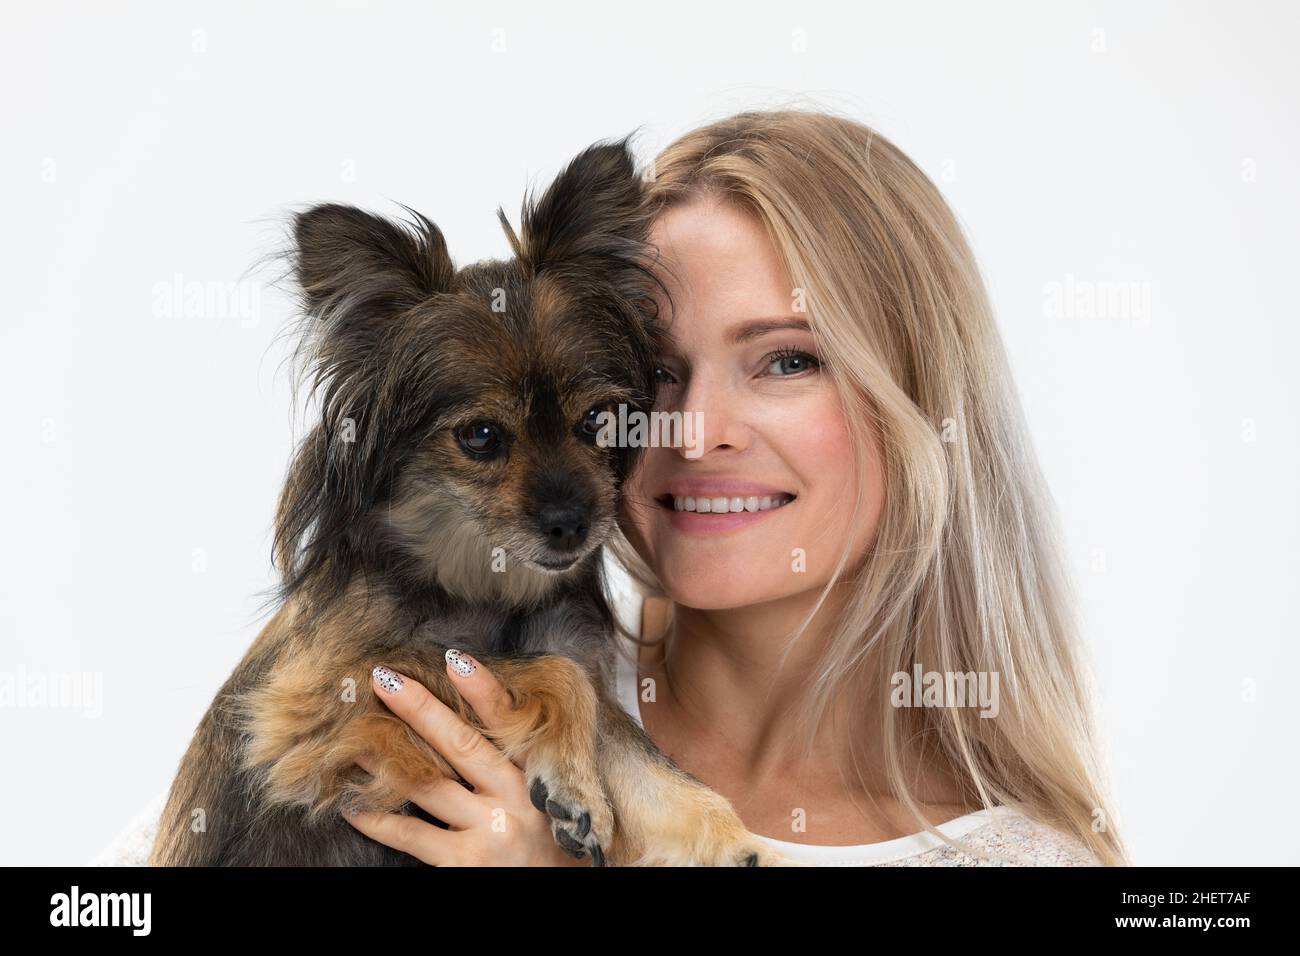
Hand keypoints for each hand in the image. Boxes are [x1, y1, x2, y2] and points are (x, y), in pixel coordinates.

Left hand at [343, 652, 590, 865]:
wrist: (569, 893)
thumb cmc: (557, 849)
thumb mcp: (551, 800)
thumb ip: (521, 767)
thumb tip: (481, 723)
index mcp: (536, 776)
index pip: (508, 724)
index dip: (482, 689)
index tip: (454, 658)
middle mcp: (514, 799)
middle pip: (460, 745)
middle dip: (420, 708)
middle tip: (384, 679)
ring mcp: (488, 832)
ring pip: (427, 784)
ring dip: (386, 758)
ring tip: (354, 735)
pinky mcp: (465, 864)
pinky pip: (410, 835)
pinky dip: (378, 820)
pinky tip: (354, 806)